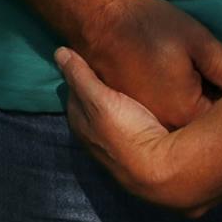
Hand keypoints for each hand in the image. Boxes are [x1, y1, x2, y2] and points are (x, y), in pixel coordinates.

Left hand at [55, 47, 214, 214]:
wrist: (162, 169)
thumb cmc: (127, 131)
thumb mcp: (100, 99)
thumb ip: (80, 76)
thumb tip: (59, 52)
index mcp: (80, 123)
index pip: (74, 91)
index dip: (80, 73)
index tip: (90, 55)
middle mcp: (93, 136)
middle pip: (91, 104)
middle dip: (96, 85)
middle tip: (110, 62)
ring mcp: (115, 144)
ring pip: (111, 114)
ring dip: (116, 98)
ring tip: (128, 76)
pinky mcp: (136, 148)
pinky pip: (129, 121)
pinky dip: (131, 108)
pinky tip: (143, 100)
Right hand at [74, 0, 221, 128]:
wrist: (98, 19)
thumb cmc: (150, 27)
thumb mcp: (200, 42)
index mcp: (186, 112)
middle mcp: (165, 126)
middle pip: (202, 126)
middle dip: (216, 109)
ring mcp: (145, 120)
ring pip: (181, 122)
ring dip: (194, 107)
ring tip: (198, 81)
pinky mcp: (131, 109)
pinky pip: (161, 115)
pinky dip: (172, 104)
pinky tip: (173, 81)